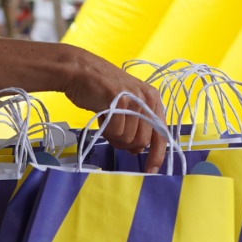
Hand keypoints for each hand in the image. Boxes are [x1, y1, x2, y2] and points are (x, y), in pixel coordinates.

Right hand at [62, 50, 168, 171]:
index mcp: (153, 99)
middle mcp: (147, 99)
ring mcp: (133, 100)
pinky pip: (115, 132)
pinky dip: (106, 130)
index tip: (151, 171)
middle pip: (143, 141)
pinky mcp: (118, 102)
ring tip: (107, 120)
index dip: (157, 155)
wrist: (80, 70)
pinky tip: (101, 116)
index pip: (161, 134)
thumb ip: (136, 126)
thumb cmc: (101, 91)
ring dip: (114, 136)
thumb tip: (139, 150)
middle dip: (127, 144)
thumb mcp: (126, 106)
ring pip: (128, 139)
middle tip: (114, 132)